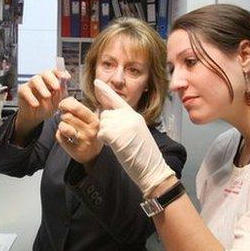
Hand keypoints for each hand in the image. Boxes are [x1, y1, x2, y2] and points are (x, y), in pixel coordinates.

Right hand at [15, 70, 69, 135]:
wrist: (35, 118)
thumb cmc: (47, 107)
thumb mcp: (57, 102)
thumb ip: (61, 93)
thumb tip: (64, 84)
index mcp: (51, 80)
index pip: (56, 72)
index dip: (61, 73)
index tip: (66, 77)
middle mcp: (42, 80)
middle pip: (46, 73)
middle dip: (52, 79)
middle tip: (57, 87)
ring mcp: (31, 84)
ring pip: (35, 80)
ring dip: (42, 87)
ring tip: (47, 96)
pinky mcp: (22, 90)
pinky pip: (25, 90)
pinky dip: (31, 97)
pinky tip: (36, 104)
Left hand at [55, 97, 102, 164]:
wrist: (95, 154)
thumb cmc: (91, 133)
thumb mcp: (90, 119)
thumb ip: (79, 108)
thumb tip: (68, 99)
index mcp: (94, 120)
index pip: (76, 107)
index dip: (66, 104)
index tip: (63, 105)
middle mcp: (90, 131)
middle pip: (67, 116)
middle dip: (63, 115)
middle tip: (66, 118)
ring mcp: (83, 141)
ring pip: (63, 126)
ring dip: (62, 126)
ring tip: (67, 128)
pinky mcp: (75, 150)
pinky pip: (60, 137)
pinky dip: (60, 135)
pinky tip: (67, 137)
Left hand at [94, 79, 175, 196]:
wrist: (152, 168)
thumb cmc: (144, 155)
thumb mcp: (137, 132)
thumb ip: (125, 121)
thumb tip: (108, 115)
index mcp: (135, 115)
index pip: (117, 100)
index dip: (105, 91)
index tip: (96, 82)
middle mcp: (129, 116)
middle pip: (106, 114)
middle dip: (107, 126)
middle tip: (119, 140)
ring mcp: (123, 124)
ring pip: (102, 123)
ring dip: (106, 134)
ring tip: (120, 144)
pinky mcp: (116, 133)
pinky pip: (101, 133)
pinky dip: (105, 141)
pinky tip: (115, 147)